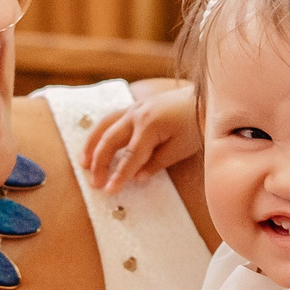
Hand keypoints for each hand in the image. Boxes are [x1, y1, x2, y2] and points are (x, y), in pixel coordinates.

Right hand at [79, 81, 199, 194]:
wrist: (205, 99)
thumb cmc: (196, 124)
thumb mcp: (180, 148)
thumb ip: (156, 163)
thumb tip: (136, 178)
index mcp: (149, 126)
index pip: (129, 157)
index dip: (118, 176)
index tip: (109, 191)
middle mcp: (137, 115)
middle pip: (110, 141)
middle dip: (100, 163)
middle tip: (95, 183)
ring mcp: (134, 108)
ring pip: (104, 127)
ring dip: (92, 146)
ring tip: (84, 164)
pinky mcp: (135, 106)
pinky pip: (111, 119)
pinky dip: (99, 132)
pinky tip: (94, 143)